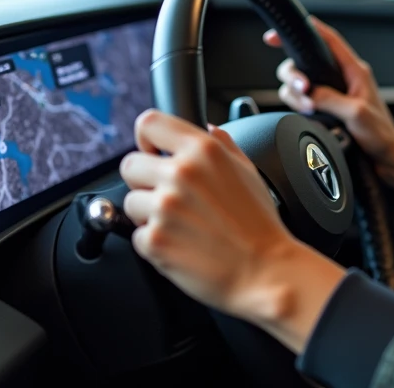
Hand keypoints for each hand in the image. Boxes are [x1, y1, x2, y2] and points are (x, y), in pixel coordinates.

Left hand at [120, 110, 344, 350]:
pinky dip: (153, 242)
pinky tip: (180, 243)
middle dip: (144, 181)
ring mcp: (164, 207)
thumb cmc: (260, 225)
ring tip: (179, 224)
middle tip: (169, 197)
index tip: (153, 152)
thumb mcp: (249, 171)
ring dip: (147, 213)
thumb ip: (224, 144)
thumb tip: (209, 128)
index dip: (147, 139)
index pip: (149, 123)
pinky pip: (136, 235)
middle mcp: (180, 174)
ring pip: (129, 201)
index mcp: (203, 151)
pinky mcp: (154, 240)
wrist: (264, 269)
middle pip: (130, 164)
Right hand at [265, 17, 393, 198]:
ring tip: (310, 109)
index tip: (279, 34)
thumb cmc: (380, 135)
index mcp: (354, 70)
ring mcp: (332, 92)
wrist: (386, 158)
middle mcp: (341, 77)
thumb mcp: (356, 114)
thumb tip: (309, 92)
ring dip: (296, 95)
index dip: (305, 30)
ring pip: (299, 82)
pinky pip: (302, 99)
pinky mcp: (326, 107)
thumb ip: (331, 99)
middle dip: (294, 75)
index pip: (327, 40)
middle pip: (303, 62)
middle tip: (302, 90)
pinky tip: (308, 115)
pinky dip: (299, 105)